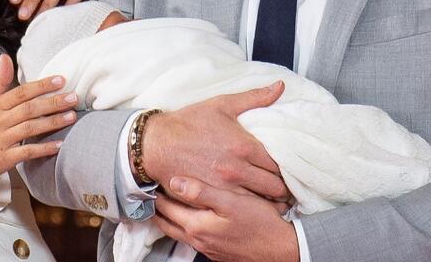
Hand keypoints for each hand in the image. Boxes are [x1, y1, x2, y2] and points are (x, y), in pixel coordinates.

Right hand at [0, 55, 77, 188]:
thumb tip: (5, 58)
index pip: (21, 92)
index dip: (41, 85)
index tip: (60, 80)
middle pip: (29, 108)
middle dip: (53, 102)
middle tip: (73, 97)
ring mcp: (1, 140)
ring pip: (30, 128)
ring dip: (53, 122)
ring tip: (71, 117)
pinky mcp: (3, 159)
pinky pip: (26, 152)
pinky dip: (43, 149)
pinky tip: (58, 145)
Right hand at [142, 82, 289, 200]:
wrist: (156, 143)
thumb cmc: (188, 123)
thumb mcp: (222, 105)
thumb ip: (255, 97)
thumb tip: (280, 86)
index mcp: (244, 146)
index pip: (280, 165)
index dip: (287, 169)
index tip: (287, 169)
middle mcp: (237, 170)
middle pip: (275, 188)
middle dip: (282, 187)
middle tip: (283, 186)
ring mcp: (224, 188)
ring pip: (261, 203)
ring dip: (269, 201)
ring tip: (271, 198)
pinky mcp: (211, 199)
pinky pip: (240, 210)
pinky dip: (249, 209)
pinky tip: (251, 205)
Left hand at [153, 176, 297, 261]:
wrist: (283, 250)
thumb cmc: (260, 223)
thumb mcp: (231, 202)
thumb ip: (201, 191)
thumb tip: (174, 181)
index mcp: (197, 226)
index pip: (166, 208)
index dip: (155, 193)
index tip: (147, 179)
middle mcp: (198, 240)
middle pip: (168, 223)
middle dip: (156, 207)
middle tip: (147, 192)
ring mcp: (208, 247)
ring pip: (179, 231)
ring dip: (169, 217)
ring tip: (162, 203)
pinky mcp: (218, 250)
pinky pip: (192, 237)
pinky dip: (183, 224)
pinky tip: (190, 217)